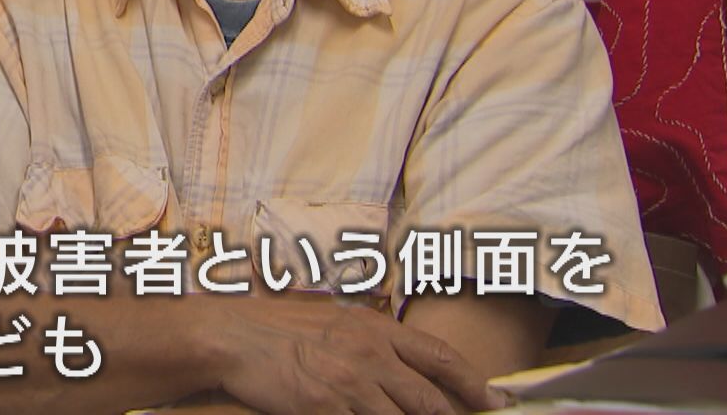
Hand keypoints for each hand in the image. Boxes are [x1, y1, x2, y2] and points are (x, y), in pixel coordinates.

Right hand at [203, 299, 505, 414]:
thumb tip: (398, 363)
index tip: (495, 399)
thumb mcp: (332, 320)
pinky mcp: (326, 408)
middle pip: (430, 399)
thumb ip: (369, 340)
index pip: (440, 356)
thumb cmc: (276, 327)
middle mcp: (370, 354)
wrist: (231, 337)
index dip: (473, 382)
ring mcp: (349, 384)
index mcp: (374, 327)